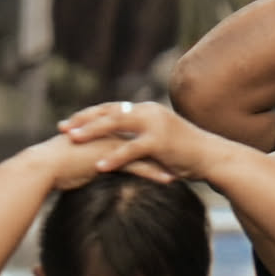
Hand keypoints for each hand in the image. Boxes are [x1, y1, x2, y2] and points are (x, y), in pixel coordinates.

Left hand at [56, 98, 215, 181]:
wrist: (212, 158)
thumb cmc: (185, 152)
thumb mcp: (159, 139)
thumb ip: (139, 135)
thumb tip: (117, 142)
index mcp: (145, 110)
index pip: (110, 108)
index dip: (87, 115)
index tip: (67, 123)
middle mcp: (148, 111)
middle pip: (108, 112)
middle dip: (83, 120)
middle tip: (62, 129)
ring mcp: (154, 125)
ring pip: (116, 125)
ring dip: (92, 132)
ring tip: (72, 141)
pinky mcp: (160, 142)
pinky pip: (131, 149)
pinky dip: (114, 157)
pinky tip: (99, 166)